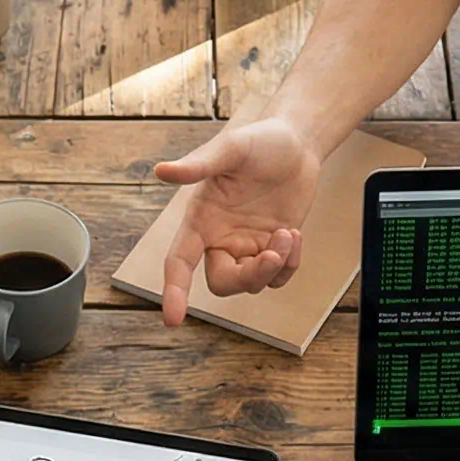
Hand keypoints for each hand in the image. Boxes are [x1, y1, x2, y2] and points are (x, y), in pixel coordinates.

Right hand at [150, 116, 326, 323]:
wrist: (297, 142)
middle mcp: (220, 238)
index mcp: (200, 219)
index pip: (179, 262)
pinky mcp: (273, 248)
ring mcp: (248, 246)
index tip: (173, 319)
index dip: (174, 291)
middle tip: (272, 253)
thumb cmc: (259, 140)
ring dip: (275, 264)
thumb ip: (198, 164)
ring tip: (288, 233)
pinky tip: (294, 235)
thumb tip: (162, 171)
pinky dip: (290, 264)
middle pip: (223, 283)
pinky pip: (279, 276)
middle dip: (249, 277)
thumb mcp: (231, 148)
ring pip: (253, 283)